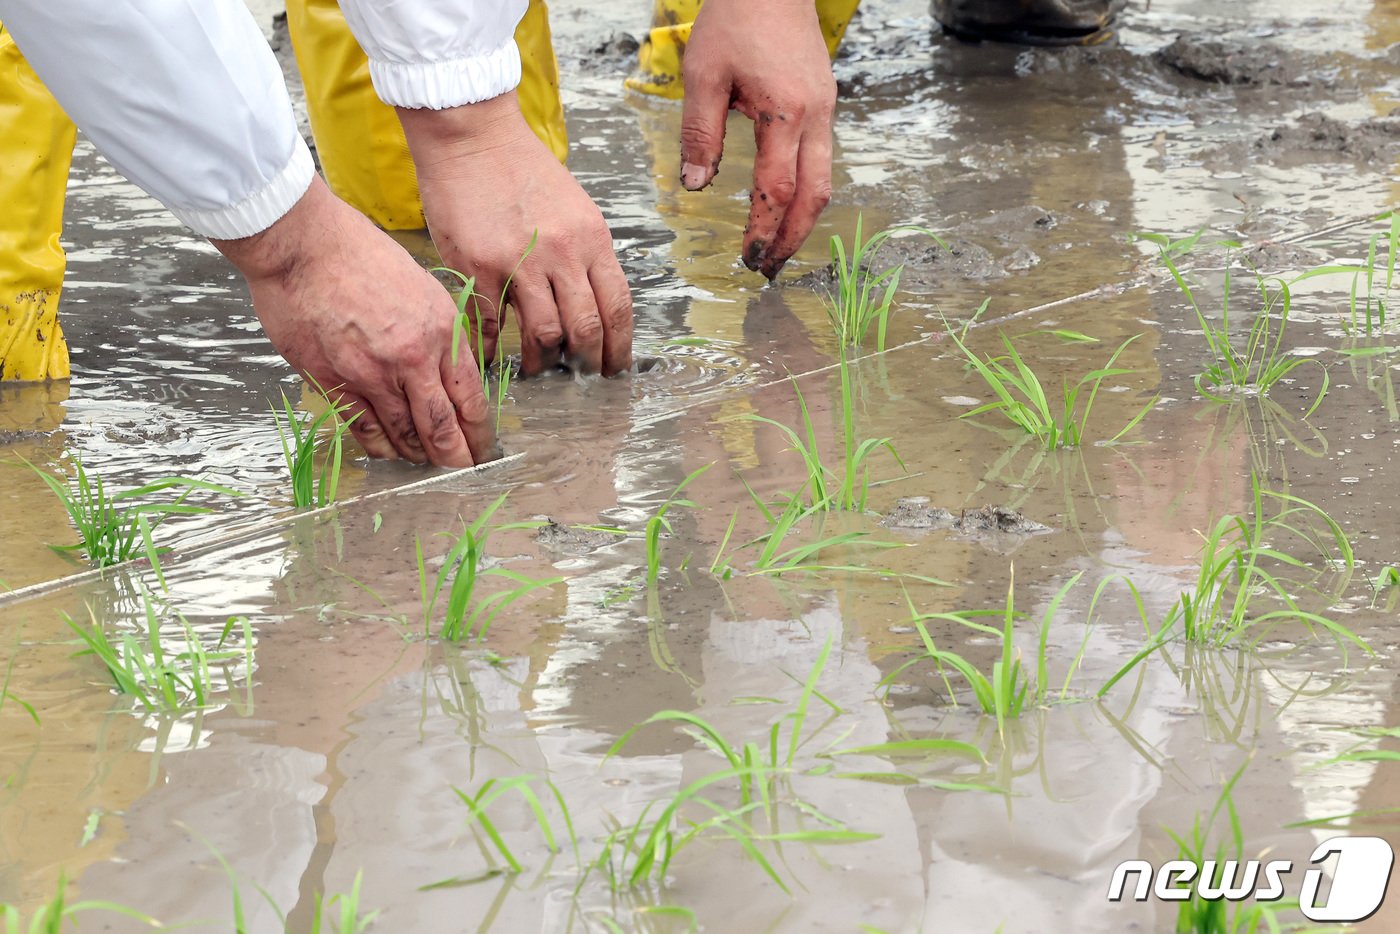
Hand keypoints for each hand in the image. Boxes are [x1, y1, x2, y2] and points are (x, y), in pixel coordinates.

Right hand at [213, 177, 493, 466]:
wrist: (303, 246)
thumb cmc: (361, 256)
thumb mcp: (424, 289)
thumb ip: (441, 336)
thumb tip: (453, 373)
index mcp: (440, 333)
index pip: (470, 399)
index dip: (479, 432)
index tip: (483, 448)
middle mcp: (410, 360)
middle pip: (441, 426)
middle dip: (455, 457)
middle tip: (461, 472)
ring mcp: (370, 375)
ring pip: (402, 433)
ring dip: (417, 454)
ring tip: (426, 464)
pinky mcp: (333, 381)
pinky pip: (362, 428)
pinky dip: (379, 446)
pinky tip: (388, 452)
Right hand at [397, 93, 633, 377]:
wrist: (474, 137)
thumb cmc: (522, 169)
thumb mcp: (573, 208)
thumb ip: (584, 254)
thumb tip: (591, 303)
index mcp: (592, 239)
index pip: (617, 306)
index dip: (619, 346)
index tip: (614, 367)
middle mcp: (562, 253)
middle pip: (585, 328)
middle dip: (586, 361)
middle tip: (580, 376)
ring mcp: (520, 262)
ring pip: (544, 333)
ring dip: (542, 360)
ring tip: (538, 368)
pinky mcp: (479, 267)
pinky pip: (491, 323)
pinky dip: (493, 346)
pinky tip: (494, 356)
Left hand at [680, 0, 836, 279]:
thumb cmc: (735, 20)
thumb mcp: (703, 76)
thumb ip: (700, 134)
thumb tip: (695, 186)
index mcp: (785, 112)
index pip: (777, 189)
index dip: (763, 228)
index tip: (748, 256)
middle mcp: (816, 117)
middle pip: (814, 196)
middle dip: (793, 238)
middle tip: (769, 268)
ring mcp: (826, 111)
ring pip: (824, 180)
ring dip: (802, 218)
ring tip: (778, 246)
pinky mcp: (824, 104)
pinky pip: (822, 159)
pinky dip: (806, 191)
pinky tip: (785, 204)